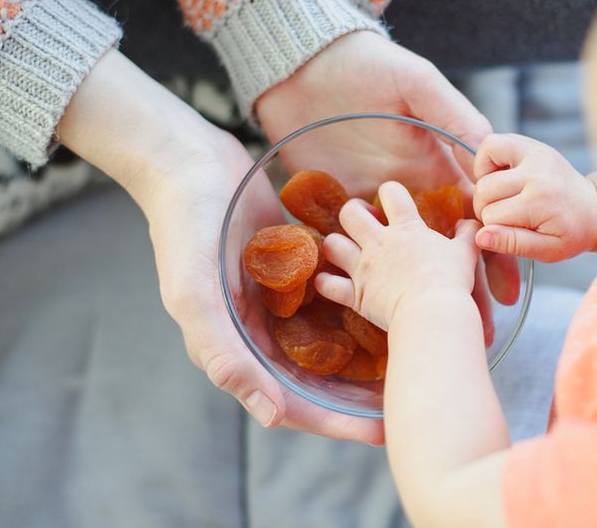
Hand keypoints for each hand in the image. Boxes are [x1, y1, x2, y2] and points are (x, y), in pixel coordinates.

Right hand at [59, 51, 383, 443]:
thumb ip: (225, 355)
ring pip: (327, 342)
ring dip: (363, 356)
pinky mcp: (291, 270)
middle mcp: (257, 332)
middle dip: (358, 396)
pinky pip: (329, 298)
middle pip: (315, 379)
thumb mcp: (194, 294)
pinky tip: (394, 308)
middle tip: (409, 402)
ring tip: (411, 362)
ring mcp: (276, 301)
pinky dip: (357, 306)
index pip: (290, 402)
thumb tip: (272, 417)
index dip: (335, 422)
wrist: (188, 163)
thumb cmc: (185, 227)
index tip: (382, 432)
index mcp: (234, 347)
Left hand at [256, 30, 519, 305]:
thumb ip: (453, 116)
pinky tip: (356, 311)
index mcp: (431, 167)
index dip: (492, 254)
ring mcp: (365, 202)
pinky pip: (340, 248)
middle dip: (457, 289)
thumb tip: (491, 152)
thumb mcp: (418, 85)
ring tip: (423, 332)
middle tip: (476, 330)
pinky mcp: (328, 204)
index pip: (470, 220)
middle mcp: (403, 192)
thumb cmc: (367, 68)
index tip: (506, 292)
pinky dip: (345, 277)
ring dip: (406, 294)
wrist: (303, 66)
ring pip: (392, 257)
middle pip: (436, 250)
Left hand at [315, 182, 481, 330]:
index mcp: (406, 229)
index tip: (392, 202)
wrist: (432, 312)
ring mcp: (363, 268)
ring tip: (344, 252)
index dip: (389, 192)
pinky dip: (325, 283)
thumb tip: (469, 223)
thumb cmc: (451, 281)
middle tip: (361, 224)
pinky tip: (328, 282)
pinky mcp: (355, 294)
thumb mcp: (466, 253)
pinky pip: (327, 285)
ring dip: (335, 247)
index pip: (391, 193)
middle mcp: (379, 243)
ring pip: (332, 245)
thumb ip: (467, 234)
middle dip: (352, 213)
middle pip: (350, 213)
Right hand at [473, 133, 596, 261]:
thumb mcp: (547, 250)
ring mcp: (533, 154)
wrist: (593, 208)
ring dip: (485, 185)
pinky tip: (500, 176)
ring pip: (482, 168)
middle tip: (505, 216)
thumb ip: (513, 244)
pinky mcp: (530, 144)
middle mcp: (536, 173)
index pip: (490, 216)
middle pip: (484, 191)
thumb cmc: (569, 232)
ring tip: (502, 196)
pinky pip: (491, 144)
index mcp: (540, 201)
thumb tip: (481, 236)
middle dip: (487, 207)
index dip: (493, 228)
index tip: (510, 231)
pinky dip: (487, 161)